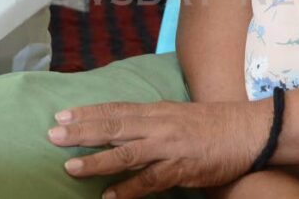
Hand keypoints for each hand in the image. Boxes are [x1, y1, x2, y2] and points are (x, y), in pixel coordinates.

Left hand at [47, 100, 268, 198]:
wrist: (246, 132)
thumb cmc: (211, 124)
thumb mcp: (176, 113)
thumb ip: (150, 119)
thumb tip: (123, 124)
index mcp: (156, 110)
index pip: (115, 109)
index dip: (87, 112)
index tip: (61, 115)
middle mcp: (158, 126)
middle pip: (113, 127)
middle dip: (81, 131)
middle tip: (52, 134)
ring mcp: (168, 147)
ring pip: (126, 154)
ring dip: (97, 161)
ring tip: (70, 167)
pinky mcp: (180, 169)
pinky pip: (150, 181)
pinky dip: (128, 190)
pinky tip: (108, 197)